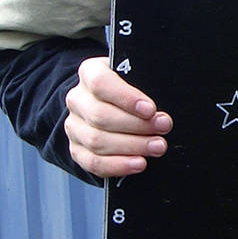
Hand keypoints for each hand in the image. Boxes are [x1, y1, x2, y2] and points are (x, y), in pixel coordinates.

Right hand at [64, 55, 172, 178]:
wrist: (111, 106)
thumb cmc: (129, 91)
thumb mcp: (136, 78)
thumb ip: (145, 84)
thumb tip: (161, 107)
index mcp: (89, 73)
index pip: (100, 83)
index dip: (126, 98)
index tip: (150, 109)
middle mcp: (77, 99)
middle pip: (100, 116)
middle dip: (137, 125)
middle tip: (163, 128)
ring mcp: (74, 126)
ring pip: (97, 141)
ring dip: (132, 146)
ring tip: (157, 146)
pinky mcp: (77, 150)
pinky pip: (94, 162)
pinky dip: (119, 165)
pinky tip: (139, 163)